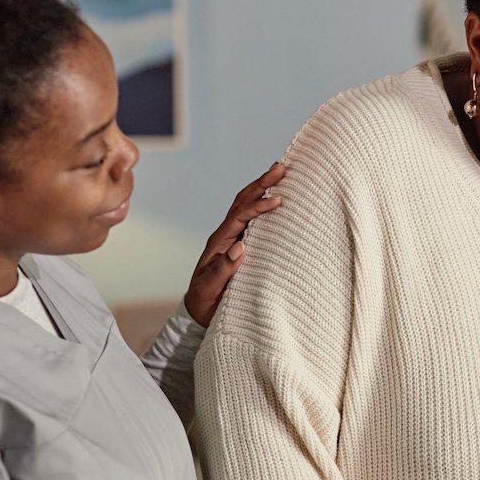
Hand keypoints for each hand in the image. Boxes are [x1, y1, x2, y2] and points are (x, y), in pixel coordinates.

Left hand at [182, 161, 285, 325]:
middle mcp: (225, 235)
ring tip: (281, 173)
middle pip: (242, 202)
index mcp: (219, 242)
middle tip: (281, 167)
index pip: (240, 216)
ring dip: (262, 188)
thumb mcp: (211, 288)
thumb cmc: (205, 301)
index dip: (258, 206)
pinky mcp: (240, 244)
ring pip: (246, 205)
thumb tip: (241, 247)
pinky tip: (277, 198)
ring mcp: (232, 238)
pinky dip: (263, 203)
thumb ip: (224, 269)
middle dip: (261, 184)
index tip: (278, 200)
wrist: (198, 311)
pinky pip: (252, 219)